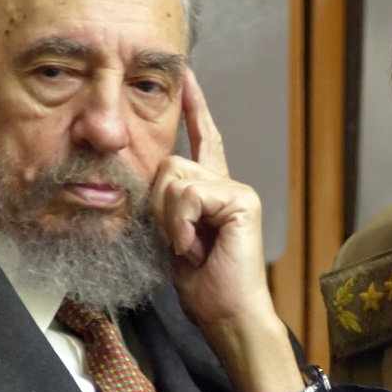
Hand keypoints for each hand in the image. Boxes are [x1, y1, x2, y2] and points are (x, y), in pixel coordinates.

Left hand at [151, 71, 314, 391]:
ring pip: (174, 178)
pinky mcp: (240, 200)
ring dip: (169, 219)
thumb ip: (166, 205)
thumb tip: (150, 180)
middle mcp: (228, 185)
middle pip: (169, 164)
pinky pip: (189, 195)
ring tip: (189, 247)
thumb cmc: (203, 286)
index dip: (194, 109)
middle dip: (158, 206)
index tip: (186, 78)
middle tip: (176, 242)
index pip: (203, 140)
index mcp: (212, 193)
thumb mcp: (172, 238)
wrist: (228, 314)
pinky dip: (181, 224)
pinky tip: (194, 246)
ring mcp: (237, 191)